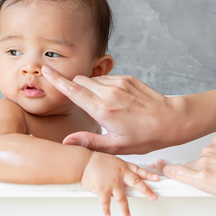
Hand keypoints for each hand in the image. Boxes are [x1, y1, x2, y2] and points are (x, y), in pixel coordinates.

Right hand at [41, 66, 185, 153]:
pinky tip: (114, 102)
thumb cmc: (145, 136)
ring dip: (90, 89)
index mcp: (103, 109)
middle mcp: (109, 92)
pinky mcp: (127, 78)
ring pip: (93, 79)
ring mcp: (119, 83)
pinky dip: (103, 87)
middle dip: (74, 88)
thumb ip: (89, 142)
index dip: (56, 80)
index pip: (73, 90)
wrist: (171, 120)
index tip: (45, 70)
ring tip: (102, 107)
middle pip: (80, 81)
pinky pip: (106, 79)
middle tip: (80, 103)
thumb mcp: (116, 146)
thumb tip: (66, 142)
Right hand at [81, 152, 159, 215]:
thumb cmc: (93, 160)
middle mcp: (120, 175)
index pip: (138, 171)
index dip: (148, 175)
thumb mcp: (110, 160)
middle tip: (154, 197)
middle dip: (147, 191)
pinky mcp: (103, 189)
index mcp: (122, 166)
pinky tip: (108, 214)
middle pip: (137, 183)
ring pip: (122, 199)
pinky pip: (106, 203)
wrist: (83, 162)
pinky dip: (107, 209)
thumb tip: (121, 177)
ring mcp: (113, 183)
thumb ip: (117, 169)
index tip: (156, 179)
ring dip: (125, 209)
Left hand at [162, 135, 215, 210]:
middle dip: (206, 172)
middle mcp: (213, 149)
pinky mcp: (203, 178)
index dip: (212, 162)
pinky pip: (179, 174)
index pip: (211, 151)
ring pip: (192, 170)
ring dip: (197, 179)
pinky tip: (165, 176)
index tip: (210, 166)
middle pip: (200, 161)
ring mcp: (206, 162)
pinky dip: (171, 175)